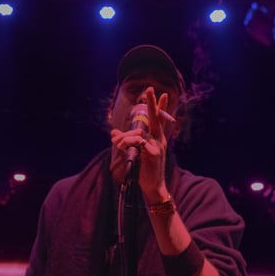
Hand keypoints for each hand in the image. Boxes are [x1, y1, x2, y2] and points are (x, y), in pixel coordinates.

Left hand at [111, 86, 170, 202]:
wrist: (153, 186)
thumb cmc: (144, 170)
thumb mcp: (134, 153)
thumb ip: (125, 141)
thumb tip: (113, 133)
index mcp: (156, 138)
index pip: (159, 120)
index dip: (161, 107)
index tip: (162, 94)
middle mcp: (159, 140)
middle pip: (155, 118)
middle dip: (153, 103)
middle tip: (151, 89)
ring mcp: (157, 146)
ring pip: (138, 133)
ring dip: (125, 137)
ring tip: (117, 144)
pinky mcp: (153, 153)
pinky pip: (138, 142)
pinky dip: (128, 143)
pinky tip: (123, 147)